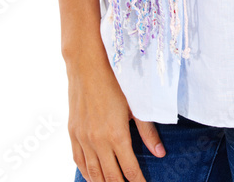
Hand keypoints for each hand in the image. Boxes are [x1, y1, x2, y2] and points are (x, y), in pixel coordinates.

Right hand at [66, 46, 165, 180]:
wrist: (87, 63)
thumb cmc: (116, 80)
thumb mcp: (136, 104)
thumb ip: (148, 131)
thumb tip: (160, 153)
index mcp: (116, 135)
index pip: (129, 170)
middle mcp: (97, 141)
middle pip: (110, 177)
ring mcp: (83, 138)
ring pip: (93, 173)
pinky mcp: (72, 132)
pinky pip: (78, 160)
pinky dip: (86, 173)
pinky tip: (93, 178)